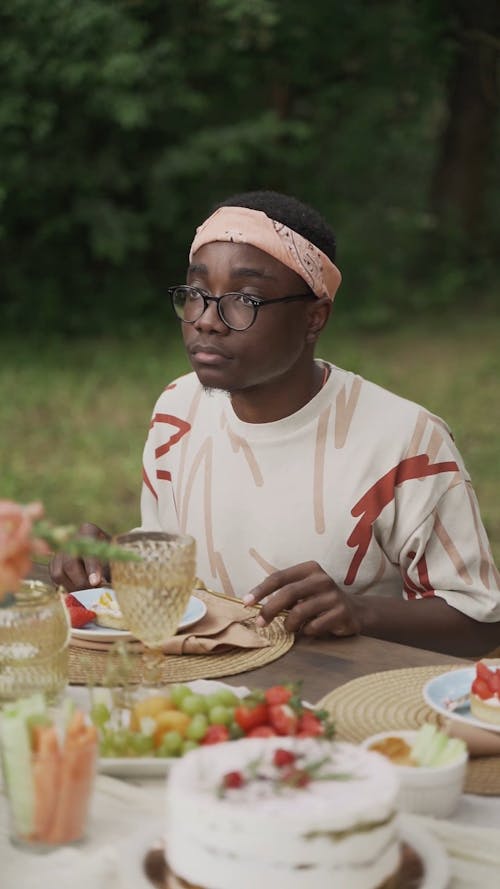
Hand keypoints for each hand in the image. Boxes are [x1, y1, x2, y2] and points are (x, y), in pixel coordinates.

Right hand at [49, 522, 110, 591]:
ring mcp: (59, 551)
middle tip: (93, 592)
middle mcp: (70, 539)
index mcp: (88, 531)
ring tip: (87, 592)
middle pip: (69, 563)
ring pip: (58, 573)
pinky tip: (78, 590)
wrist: (102, 554)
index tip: (96, 582)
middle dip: (81, 582)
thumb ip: (108, 569)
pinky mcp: (53, 564)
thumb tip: (102, 587)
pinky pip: (54, 579)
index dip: (92, 567)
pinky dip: (65, 587)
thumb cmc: (110, 555)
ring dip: (73, 587)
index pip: (87, 548)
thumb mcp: (113, 557)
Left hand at [244, 561, 361, 637]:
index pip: (279, 577)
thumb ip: (282, 592)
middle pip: (288, 593)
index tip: (245, 602)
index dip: (260, 590)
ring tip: (290, 628)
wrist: (354, 611)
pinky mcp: (342, 614)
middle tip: (260, 622)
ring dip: (289, 624)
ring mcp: (334, 596)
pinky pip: (313, 627)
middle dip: (269, 609)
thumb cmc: (318, 600)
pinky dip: (306, 632)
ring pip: (299, 612)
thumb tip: (252, 602)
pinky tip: (309, 630)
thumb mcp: (302, 589)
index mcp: (309, 568)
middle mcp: (322, 579)